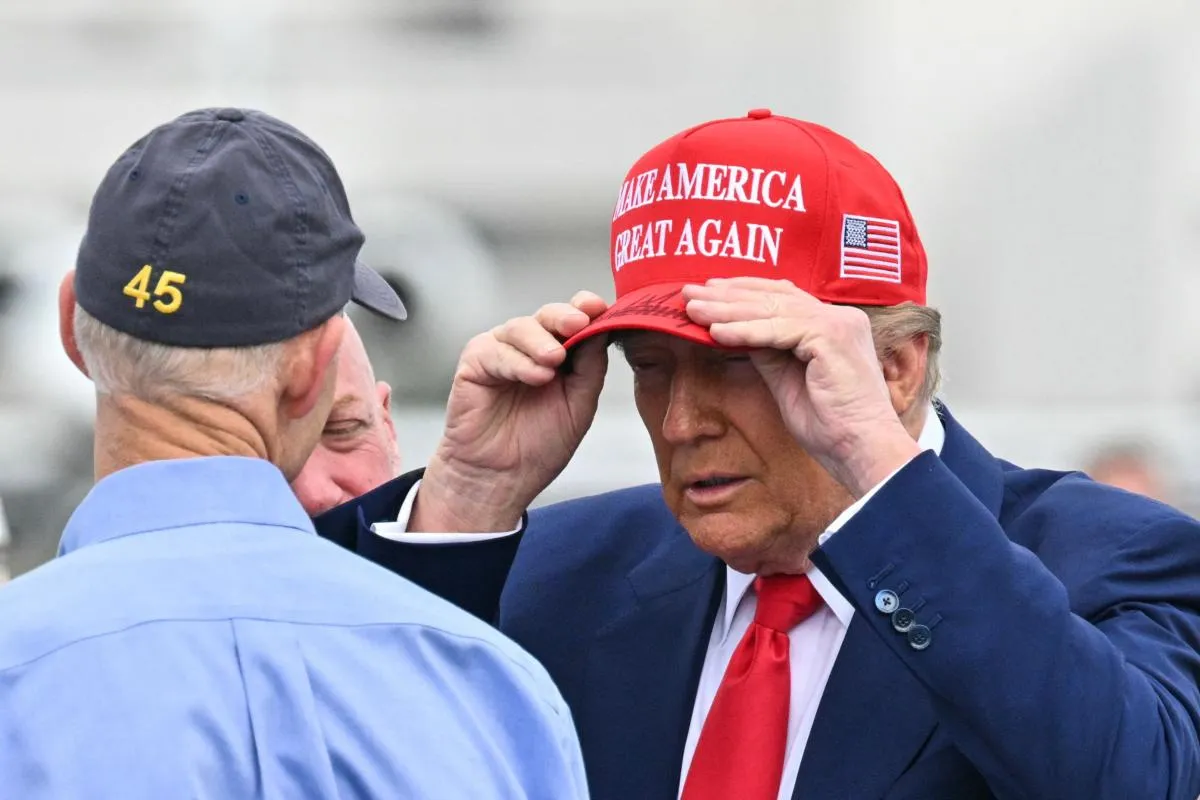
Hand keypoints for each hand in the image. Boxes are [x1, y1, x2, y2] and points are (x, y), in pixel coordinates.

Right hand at [411, 292, 609, 531]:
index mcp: (558, 353)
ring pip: (520, 327)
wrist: (502, 478)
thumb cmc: (537, 446)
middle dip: (564, 316)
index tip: (599, 307)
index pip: (573, 320)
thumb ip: (591, 367)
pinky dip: (516, 361)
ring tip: (554, 361)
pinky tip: (534, 377)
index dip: (586, 309)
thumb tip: (604, 329)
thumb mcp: (579, 405)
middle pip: (547, 316)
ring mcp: (500, 352)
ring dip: (541, 341)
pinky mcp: (474, 364)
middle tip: (578, 323)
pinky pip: (495, 351)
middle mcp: (529, 347)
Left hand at [682, 277, 920, 496]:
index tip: (709, 292)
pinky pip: (779, 330)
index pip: (783, 297)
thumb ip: (768, 353)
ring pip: (773, 309)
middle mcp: (839, 318)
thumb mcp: (787, 381)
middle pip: (774, 298)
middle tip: (688, 293)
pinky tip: (717, 331)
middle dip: (727, 295)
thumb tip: (736, 333)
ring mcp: (839, 324)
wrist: (861, 450)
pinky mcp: (833, 338)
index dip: (743, 292)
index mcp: (833, 325)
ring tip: (693, 310)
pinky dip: (746, 331)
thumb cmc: (831, 426)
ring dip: (728, 309)